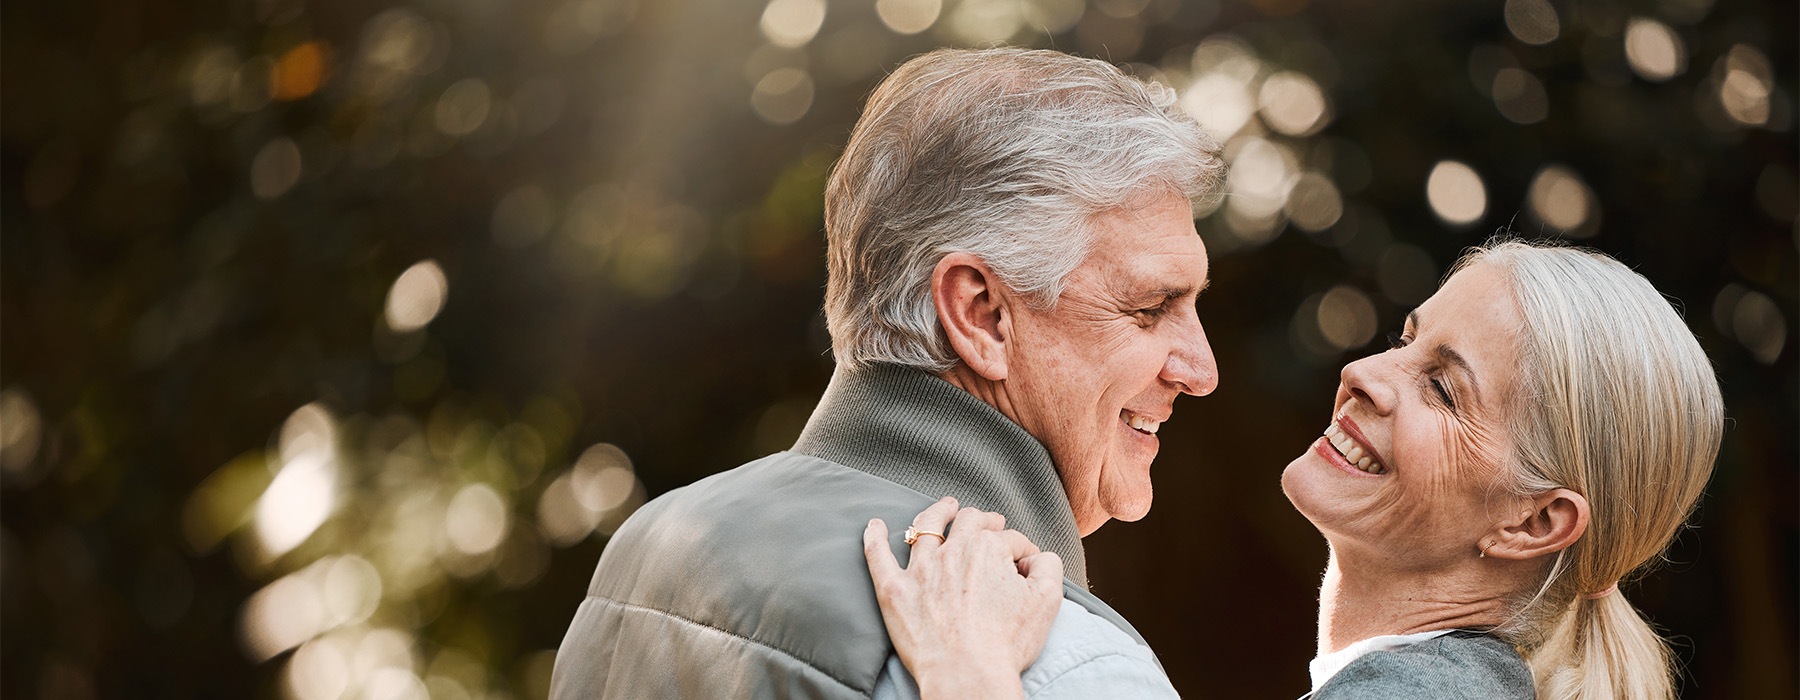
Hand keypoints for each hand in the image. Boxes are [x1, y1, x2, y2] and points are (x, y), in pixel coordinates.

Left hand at [863, 497, 1064, 699]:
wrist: (966, 674)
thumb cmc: (1006, 643)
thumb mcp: (1047, 601)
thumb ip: (1048, 566)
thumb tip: (1037, 557)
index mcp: (988, 548)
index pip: (1011, 540)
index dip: (1023, 552)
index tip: (1026, 566)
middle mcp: (952, 550)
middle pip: (969, 522)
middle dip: (984, 519)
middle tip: (991, 522)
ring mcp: (920, 569)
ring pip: (926, 527)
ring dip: (938, 513)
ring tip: (945, 507)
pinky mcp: (894, 590)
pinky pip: (878, 556)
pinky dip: (875, 538)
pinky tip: (875, 526)